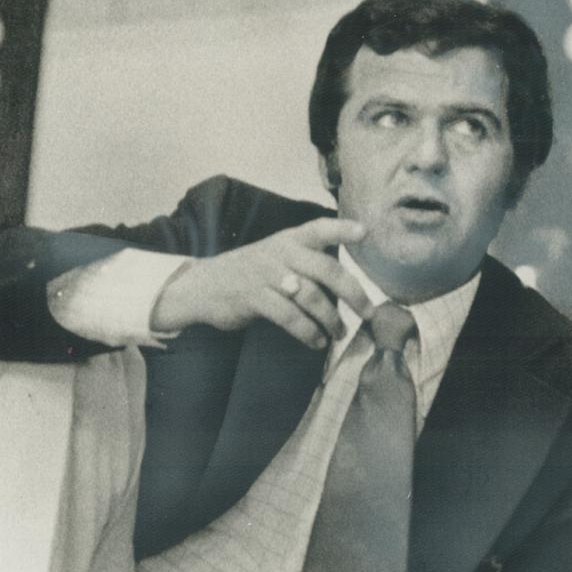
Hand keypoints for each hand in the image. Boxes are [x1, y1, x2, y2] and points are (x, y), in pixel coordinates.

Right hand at [151, 217, 373, 349]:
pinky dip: (308, 332)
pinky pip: (289, 316)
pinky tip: (316, 342)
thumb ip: (308, 264)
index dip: (342, 229)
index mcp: (290, 240)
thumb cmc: (252, 273)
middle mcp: (280, 253)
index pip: (319, 229)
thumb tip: (350, 289)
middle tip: (369, 312)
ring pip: (310, 296)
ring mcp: (266, 274)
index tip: (364, 232)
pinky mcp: (253, 297)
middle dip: (353, 292)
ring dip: (331, 318)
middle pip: (326, 268)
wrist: (202, 285)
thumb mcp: (278, 257)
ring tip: (340, 333)